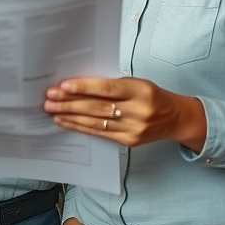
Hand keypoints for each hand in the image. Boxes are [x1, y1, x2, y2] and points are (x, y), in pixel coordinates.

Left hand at [43, 76, 206, 151]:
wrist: (175, 118)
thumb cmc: (151, 95)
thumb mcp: (136, 83)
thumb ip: (111, 85)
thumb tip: (77, 86)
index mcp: (140, 90)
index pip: (107, 89)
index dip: (84, 87)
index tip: (63, 86)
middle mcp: (138, 111)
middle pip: (98, 107)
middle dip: (70, 103)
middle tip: (49, 99)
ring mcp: (134, 128)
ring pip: (96, 122)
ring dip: (70, 116)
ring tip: (52, 110)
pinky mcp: (128, 141)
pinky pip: (100, 133)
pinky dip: (80, 127)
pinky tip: (66, 122)